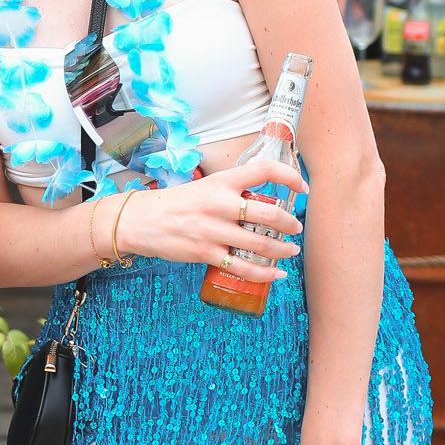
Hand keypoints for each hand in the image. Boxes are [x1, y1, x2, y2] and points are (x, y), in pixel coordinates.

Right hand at [118, 161, 304, 282]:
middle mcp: (220, 203)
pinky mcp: (207, 253)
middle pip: (270, 214)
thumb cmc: (176, 204)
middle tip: (296, 228)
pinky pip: (244, 267)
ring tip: (291, 251)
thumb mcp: (205, 187)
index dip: (290, 176)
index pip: (264, 170)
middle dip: (291, 225)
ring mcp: (214, 230)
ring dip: (283, 250)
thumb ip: (231, 192)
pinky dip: (265, 273)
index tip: (301, 187)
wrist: (142, 221)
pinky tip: (276, 274)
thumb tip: (261, 204)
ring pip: (262, 244)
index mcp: (222, 181)